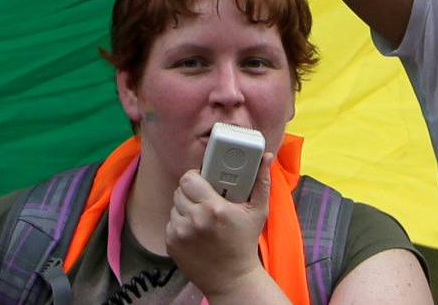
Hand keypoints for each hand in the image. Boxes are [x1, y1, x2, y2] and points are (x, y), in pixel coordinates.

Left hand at [165, 163, 268, 298]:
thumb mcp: (258, 212)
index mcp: (215, 208)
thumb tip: (266, 157)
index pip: (189, 178)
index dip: (195, 176)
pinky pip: (171, 223)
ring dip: (185, 208)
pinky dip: (180, 224)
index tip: (203, 180)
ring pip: (174, 206)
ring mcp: (181, 233)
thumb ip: (261, 181)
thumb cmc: (245, 244)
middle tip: (203, 198)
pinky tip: (194, 230)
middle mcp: (195, 220)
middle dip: (190, 191)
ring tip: (200, 215)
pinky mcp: (172, 245)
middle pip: (180, 190)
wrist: (232, 281)